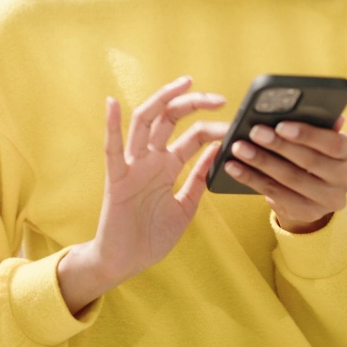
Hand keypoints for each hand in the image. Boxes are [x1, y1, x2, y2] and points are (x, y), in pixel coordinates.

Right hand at [57, 76, 227, 313]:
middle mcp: (149, 159)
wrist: (126, 262)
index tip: (235, 123)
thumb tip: (218, 151)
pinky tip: (112, 103)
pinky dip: (111, 125)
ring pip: (144, 123)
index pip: (191, 135)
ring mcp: (131, 166)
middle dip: (192, 103)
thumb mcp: (185, 207)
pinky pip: (111, 149)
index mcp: (166, 166)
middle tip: (218, 98)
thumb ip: (198, 180)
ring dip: (163, 100)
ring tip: (183, 84)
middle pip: (169, 119)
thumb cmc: (151, 236)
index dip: (212, 126)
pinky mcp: (115, 180)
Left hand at [223, 116, 346, 233]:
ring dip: (261, 162)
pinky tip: (234, 167)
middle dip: (279, 146)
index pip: (334, 143)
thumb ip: (316, 123)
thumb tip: (314, 109)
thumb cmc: (312, 151)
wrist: (313, 191)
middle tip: (254, 132)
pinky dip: (251, 179)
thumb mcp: (318, 137)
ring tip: (238, 147)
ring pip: (290, 179)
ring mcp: (328, 200)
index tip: (280, 125)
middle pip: (310, 162)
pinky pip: (275, 195)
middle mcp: (346, 179)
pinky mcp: (307, 212)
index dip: (307, 134)